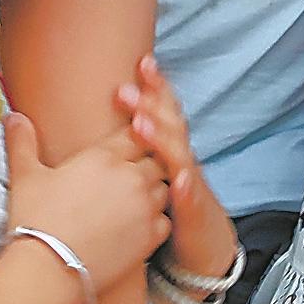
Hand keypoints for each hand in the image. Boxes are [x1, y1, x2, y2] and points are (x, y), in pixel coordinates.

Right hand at [5, 111, 167, 303]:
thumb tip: (13, 116)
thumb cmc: (34, 221)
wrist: (48, 270)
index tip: (123, 147)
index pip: (135, 133)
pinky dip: (156, 220)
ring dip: (153, 190)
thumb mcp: (25, 176)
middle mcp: (131, 177)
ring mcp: (145, 207)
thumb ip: (23, 142)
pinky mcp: (150, 236)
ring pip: (164, 187)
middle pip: (154, 159)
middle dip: (145, 163)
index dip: (132, 138)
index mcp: (104, 156)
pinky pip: (165, 220)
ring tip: (133, 200)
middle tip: (129, 175)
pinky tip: (139, 225)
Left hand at [114, 55, 232, 269]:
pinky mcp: (193, 212)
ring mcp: (189, 184)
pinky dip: (185, 187)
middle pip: (171, 124)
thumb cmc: (167, 202)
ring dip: (161, 138)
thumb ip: (128, 145)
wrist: (204, 242)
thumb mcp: (146, 170)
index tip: (143, 61)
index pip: (163, 109)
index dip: (156, 85)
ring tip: (140, 125)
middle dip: (151, 104)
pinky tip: (176, 180)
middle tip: (125, 89)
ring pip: (178, 155)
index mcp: (168, 147)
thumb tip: (99, 119)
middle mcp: (181, 159)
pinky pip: (189, 197)